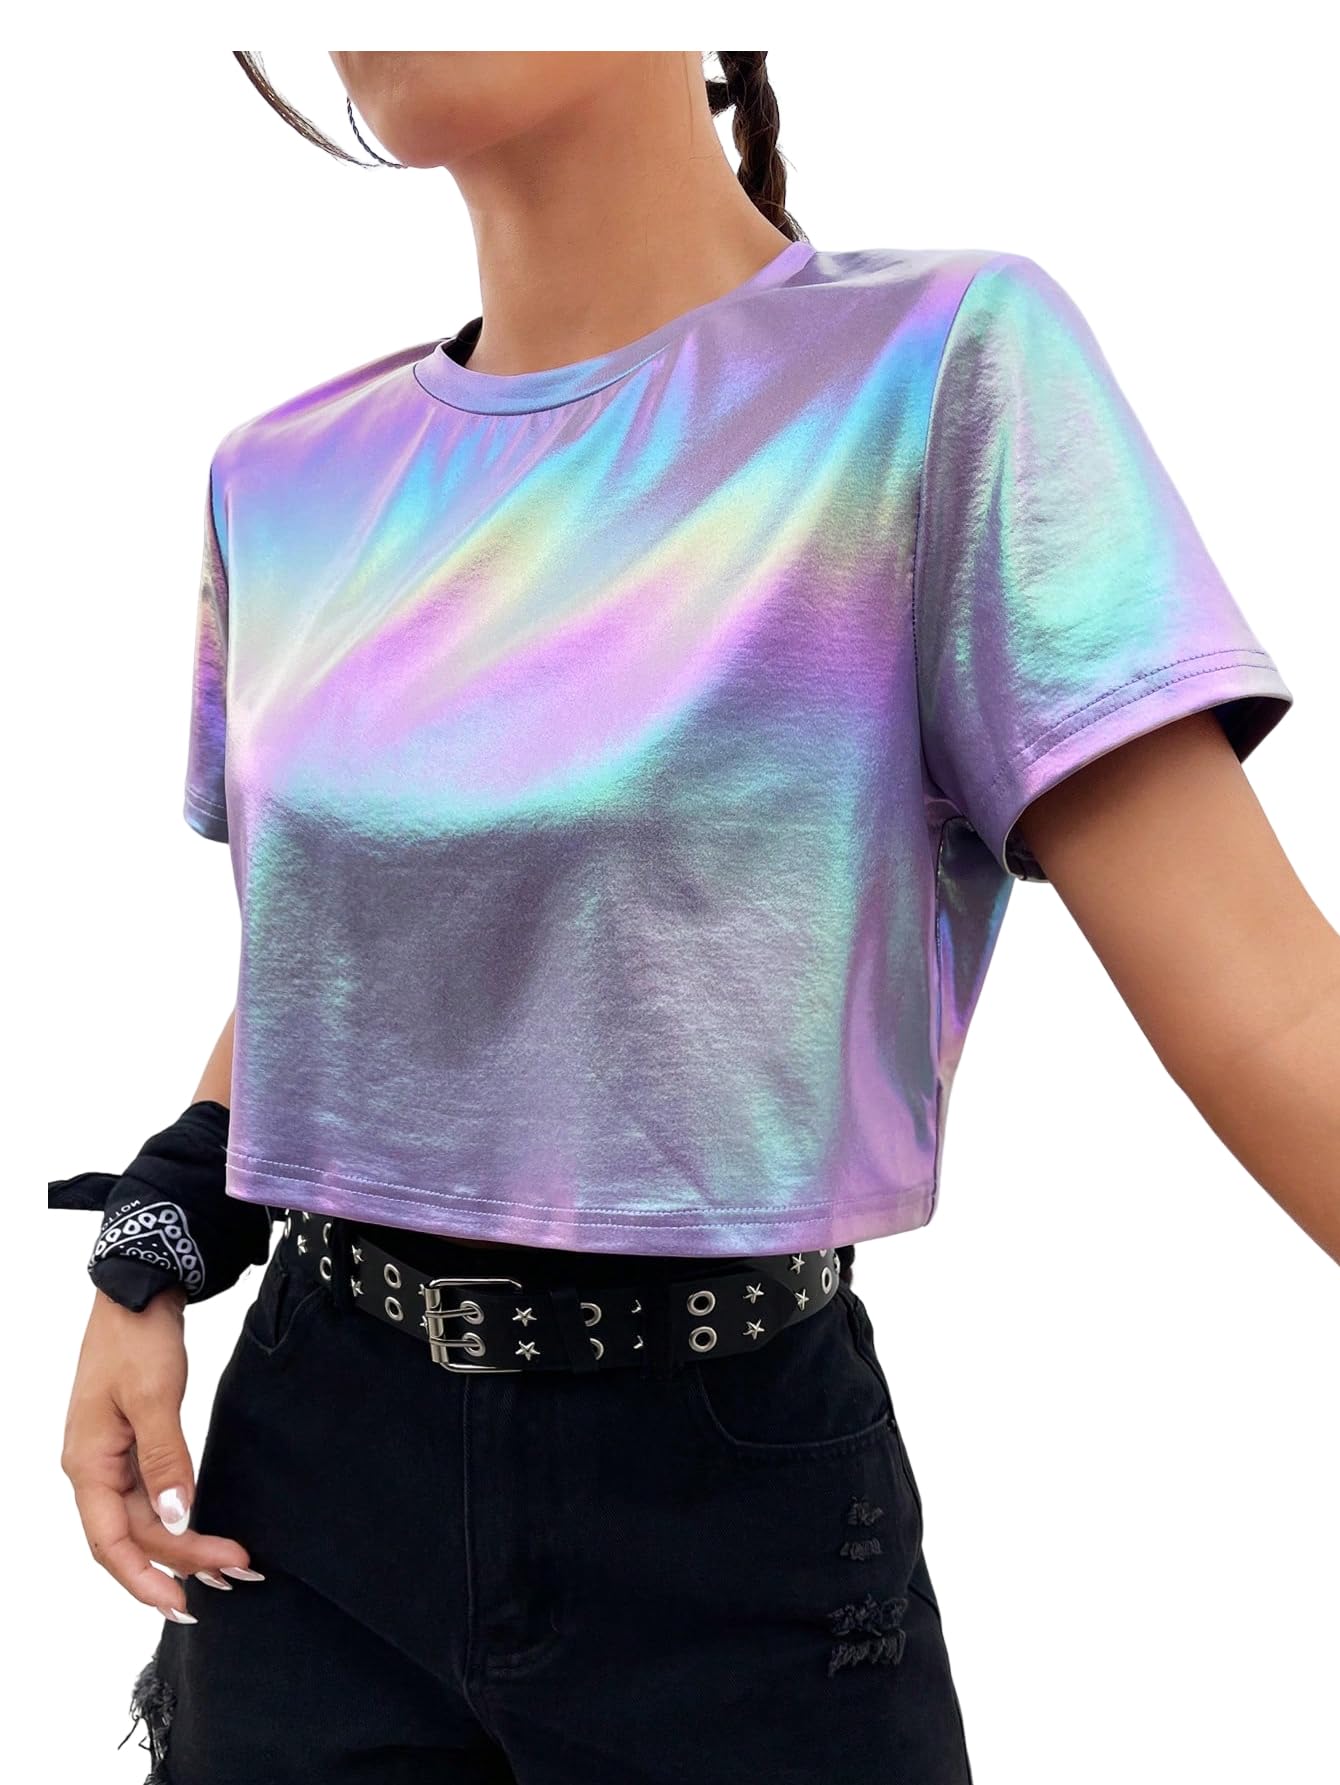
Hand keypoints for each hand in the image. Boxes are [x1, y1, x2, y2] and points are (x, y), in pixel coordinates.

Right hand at [61, 1283, 261, 1620]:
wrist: (139, 1291)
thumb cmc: (137, 1338)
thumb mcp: (153, 1397)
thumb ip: (165, 1459)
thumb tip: (178, 1518)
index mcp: (88, 1464)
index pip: (111, 1544)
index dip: (145, 1579)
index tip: (185, 1603)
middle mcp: (95, 1469)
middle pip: (134, 1536)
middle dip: (180, 1563)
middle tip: (235, 1576)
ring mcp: (113, 1458)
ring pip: (145, 1520)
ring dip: (184, 1545)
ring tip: (229, 1566)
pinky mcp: (134, 1444)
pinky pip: (153, 1496)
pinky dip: (181, 1516)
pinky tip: (205, 1528)